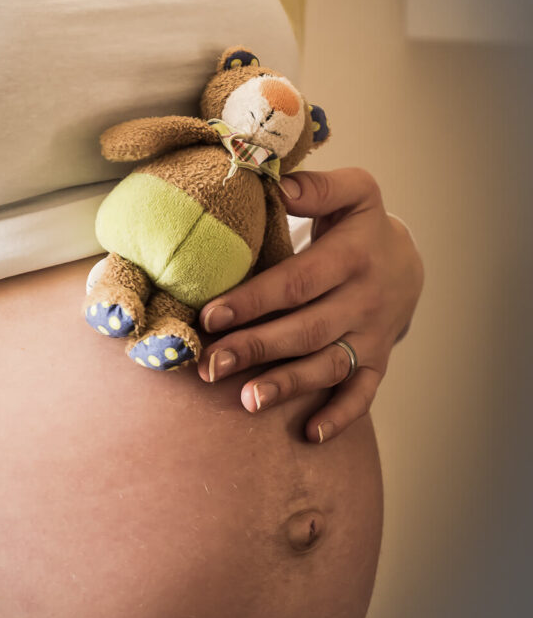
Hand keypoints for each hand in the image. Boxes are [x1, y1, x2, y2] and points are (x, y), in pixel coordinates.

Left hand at [197, 168, 423, 441]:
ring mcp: (373, 335)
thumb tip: (275, 184)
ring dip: (288, 385)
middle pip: (307, 330)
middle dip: (257, 348)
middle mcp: (365, 300)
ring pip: (329, 366)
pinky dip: (340, 416)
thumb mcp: (353, 191)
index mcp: (353, 255)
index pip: (297, 282)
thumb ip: (316, 187)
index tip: (210, 316)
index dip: (253, 301)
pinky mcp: (377, 362)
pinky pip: (362, 394)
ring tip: (247, 400)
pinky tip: (308, 434)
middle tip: (211, 365)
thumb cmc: (360, 224)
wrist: (406, 259)